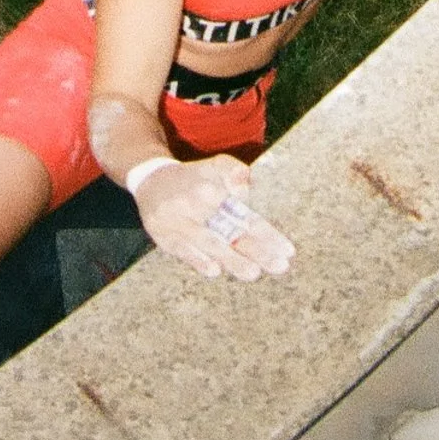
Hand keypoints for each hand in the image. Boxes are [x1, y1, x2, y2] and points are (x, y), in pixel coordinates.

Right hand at [135, 156, 295, 281]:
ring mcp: (180, 223)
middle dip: (257, 251)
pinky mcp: (165, 237)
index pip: (245, 215)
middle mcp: (196, 205)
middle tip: (280, 267)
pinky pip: (183, 251)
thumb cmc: (193, 177)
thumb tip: (250, 182)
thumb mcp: (215, 166)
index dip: (267, 233)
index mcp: (212, 189)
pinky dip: (198, 261)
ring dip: (231, 260)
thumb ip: (236, 172)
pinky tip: (215, 271)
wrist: (151, 182)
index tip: (287, 250)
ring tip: (254, 273)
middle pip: (231, 232)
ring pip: (209, 244)